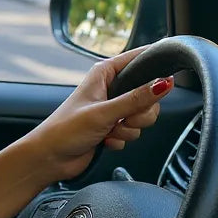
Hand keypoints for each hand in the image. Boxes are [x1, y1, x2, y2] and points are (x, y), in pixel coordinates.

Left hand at [26, 45, 173, 183]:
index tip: (167, 78)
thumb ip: (136, 99)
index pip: (138, 59)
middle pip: (149, 94)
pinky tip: (104, 140)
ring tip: (108, 131)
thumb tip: (164, 83)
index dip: (154, 66)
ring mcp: (113, 109)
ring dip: (128, 129)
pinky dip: (121, 139)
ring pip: (143, 116)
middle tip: (124, 120)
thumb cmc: (64, 130)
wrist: (50, 158)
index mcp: (104, 74)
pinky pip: (133, 132)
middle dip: (140, 113)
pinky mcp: (113, 127)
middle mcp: (110, 89)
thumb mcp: (103, 112)